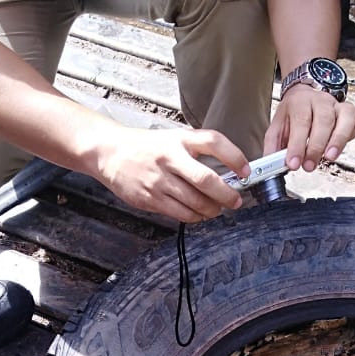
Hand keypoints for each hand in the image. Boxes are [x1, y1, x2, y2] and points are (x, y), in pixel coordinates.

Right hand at [93, 126, 247, 223]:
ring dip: (212, 209)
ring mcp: (159, 180)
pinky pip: (180, 213)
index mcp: (179, 139)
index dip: (234, 156)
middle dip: (227, 194)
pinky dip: (195, 217)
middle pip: (206, 179)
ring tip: (217, 209)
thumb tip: (227, 174)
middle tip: (235, 200)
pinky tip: (199, 214)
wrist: (109, 152)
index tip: (245, 170)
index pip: (213, 142)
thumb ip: (195, 153)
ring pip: (195, 202)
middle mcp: (170, 158)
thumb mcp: (172, 139)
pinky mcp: (150, 198)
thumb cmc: (146, 147)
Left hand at [265, 84, 354, 173]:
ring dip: (340, 137)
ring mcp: (340, 105)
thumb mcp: (278, 126)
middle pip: (323, 120)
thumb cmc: (294, 113)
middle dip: (316, 145)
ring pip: (346, 116)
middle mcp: (322, 101)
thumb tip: (270, 163)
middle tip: (309, 166)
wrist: (306, 90)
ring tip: (331, 157)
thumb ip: (274, 145)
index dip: (297, 144)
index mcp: (301, 103)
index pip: (300, 123)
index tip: (293, 164)